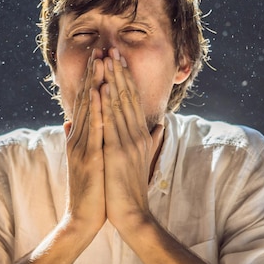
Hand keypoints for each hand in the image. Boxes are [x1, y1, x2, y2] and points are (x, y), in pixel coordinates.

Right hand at [64, 53, 105, 234]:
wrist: (83, 219)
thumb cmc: (90, 191)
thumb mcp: (84, 161)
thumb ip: (78, 139)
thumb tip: (69, 122)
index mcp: (81, 138)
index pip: (87, 104)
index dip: (93, 80)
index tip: (101, 59)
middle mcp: (79, 138)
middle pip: (86, 100)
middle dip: (93, 74)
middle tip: (100, 48)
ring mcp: (82, 146)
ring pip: (88, 109)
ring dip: (94, 83)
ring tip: (100, 61)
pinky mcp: (89, 157)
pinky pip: (93, 129)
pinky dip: (95, 109)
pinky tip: (98, 92)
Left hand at [100, 48, 163, 233]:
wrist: (132, 214)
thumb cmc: (133, 188)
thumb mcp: (144, 159)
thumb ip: (151, 140)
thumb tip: (160, 125)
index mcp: (140, 135)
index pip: (132, 101)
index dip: (125, 79)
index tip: (118, 60)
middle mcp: (136, 134)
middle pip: (127, 97)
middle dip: (119, 72)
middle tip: (112, 49)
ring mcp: (127, 142)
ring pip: (119, 105)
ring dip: (112, 80)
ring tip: (106, 59)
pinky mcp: (117, 152)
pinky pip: (111, 123)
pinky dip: (108, 104)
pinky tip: (103, 87)